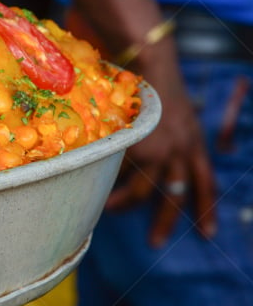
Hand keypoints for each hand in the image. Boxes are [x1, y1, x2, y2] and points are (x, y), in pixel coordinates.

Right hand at [106, 47, 215, 247]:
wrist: (148, 62)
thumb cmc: (152, 81)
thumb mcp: (171, 112)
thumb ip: (168, 134)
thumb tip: (155, 154)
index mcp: (194, 141)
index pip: (205, 180)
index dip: (206, 207)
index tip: (207, 232)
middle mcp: (183, 149)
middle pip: (178, 194)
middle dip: (166, 221)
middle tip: (156, 243)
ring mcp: (163, 150)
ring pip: (146, 191)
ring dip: (126, 204)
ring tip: (110, 209)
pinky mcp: (141, 148)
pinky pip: (123, 175)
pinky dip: (110, 183)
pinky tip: (97, 187)